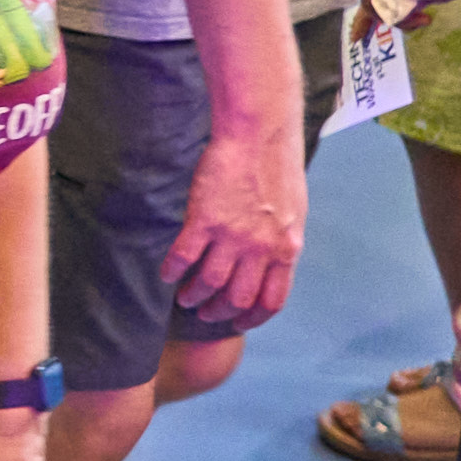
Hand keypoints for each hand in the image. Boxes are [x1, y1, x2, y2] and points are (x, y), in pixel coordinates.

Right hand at [166, 117, 305, 328]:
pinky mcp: (205, 220)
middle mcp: (261, 248)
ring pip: (210, 282)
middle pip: (238, 298)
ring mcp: (232, 236)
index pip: (271, 300)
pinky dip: (173, 271)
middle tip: (205, 311)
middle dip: (219, 312)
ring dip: (194, 296)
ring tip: (185, 298)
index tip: (237, 323)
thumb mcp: (293, 213)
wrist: (260, 138)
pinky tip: (167, 274)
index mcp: (286, 248)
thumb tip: (270, 263)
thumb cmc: (278, 169)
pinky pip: (184, 257)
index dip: (252, 318)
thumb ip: (280, 242)